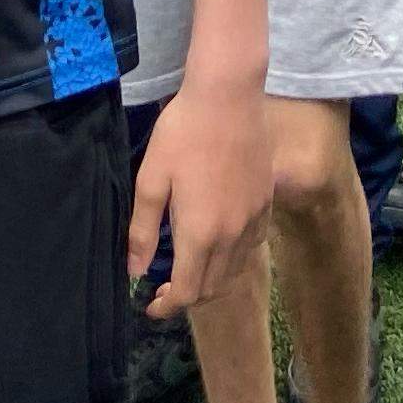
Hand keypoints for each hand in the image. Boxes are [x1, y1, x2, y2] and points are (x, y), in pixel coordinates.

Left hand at [131, 78, 268, 319]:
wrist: (229, 95)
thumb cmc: (183, 132)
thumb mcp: (151, 178)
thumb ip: (143, 230)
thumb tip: (136, 272)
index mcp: (200, 233)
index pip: (187, 292)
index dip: (166, 307)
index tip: (150, 307)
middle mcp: (232, 235)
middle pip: (212, 288)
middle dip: (187, 297)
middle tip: (164, 288)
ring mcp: (254, 220)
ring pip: (235, 272)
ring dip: (211, 281)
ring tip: (189, 270)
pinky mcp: (266, 204)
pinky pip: (251, 248)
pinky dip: (234, 259)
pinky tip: (219, 243)